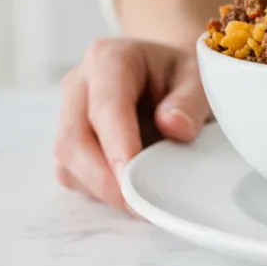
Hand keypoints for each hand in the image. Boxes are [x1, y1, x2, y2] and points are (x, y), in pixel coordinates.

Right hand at [54, 39, 211, 211]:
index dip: (117, 144)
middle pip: (73, 140)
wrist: (166, 76)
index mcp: (109, 59)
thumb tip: (174, 127)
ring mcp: (68, 115)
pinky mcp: (69, 143)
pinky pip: (72, 174)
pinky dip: (100, 191)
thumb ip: (190, 100)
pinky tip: (130, 190)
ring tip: (143, 201)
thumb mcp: (198, 78)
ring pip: (68, 162)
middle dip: (105, 179)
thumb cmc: (180, 76)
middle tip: (141, 206)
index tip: (132, 178)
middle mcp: (79, 85)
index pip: (105, 105)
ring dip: (103, 189)